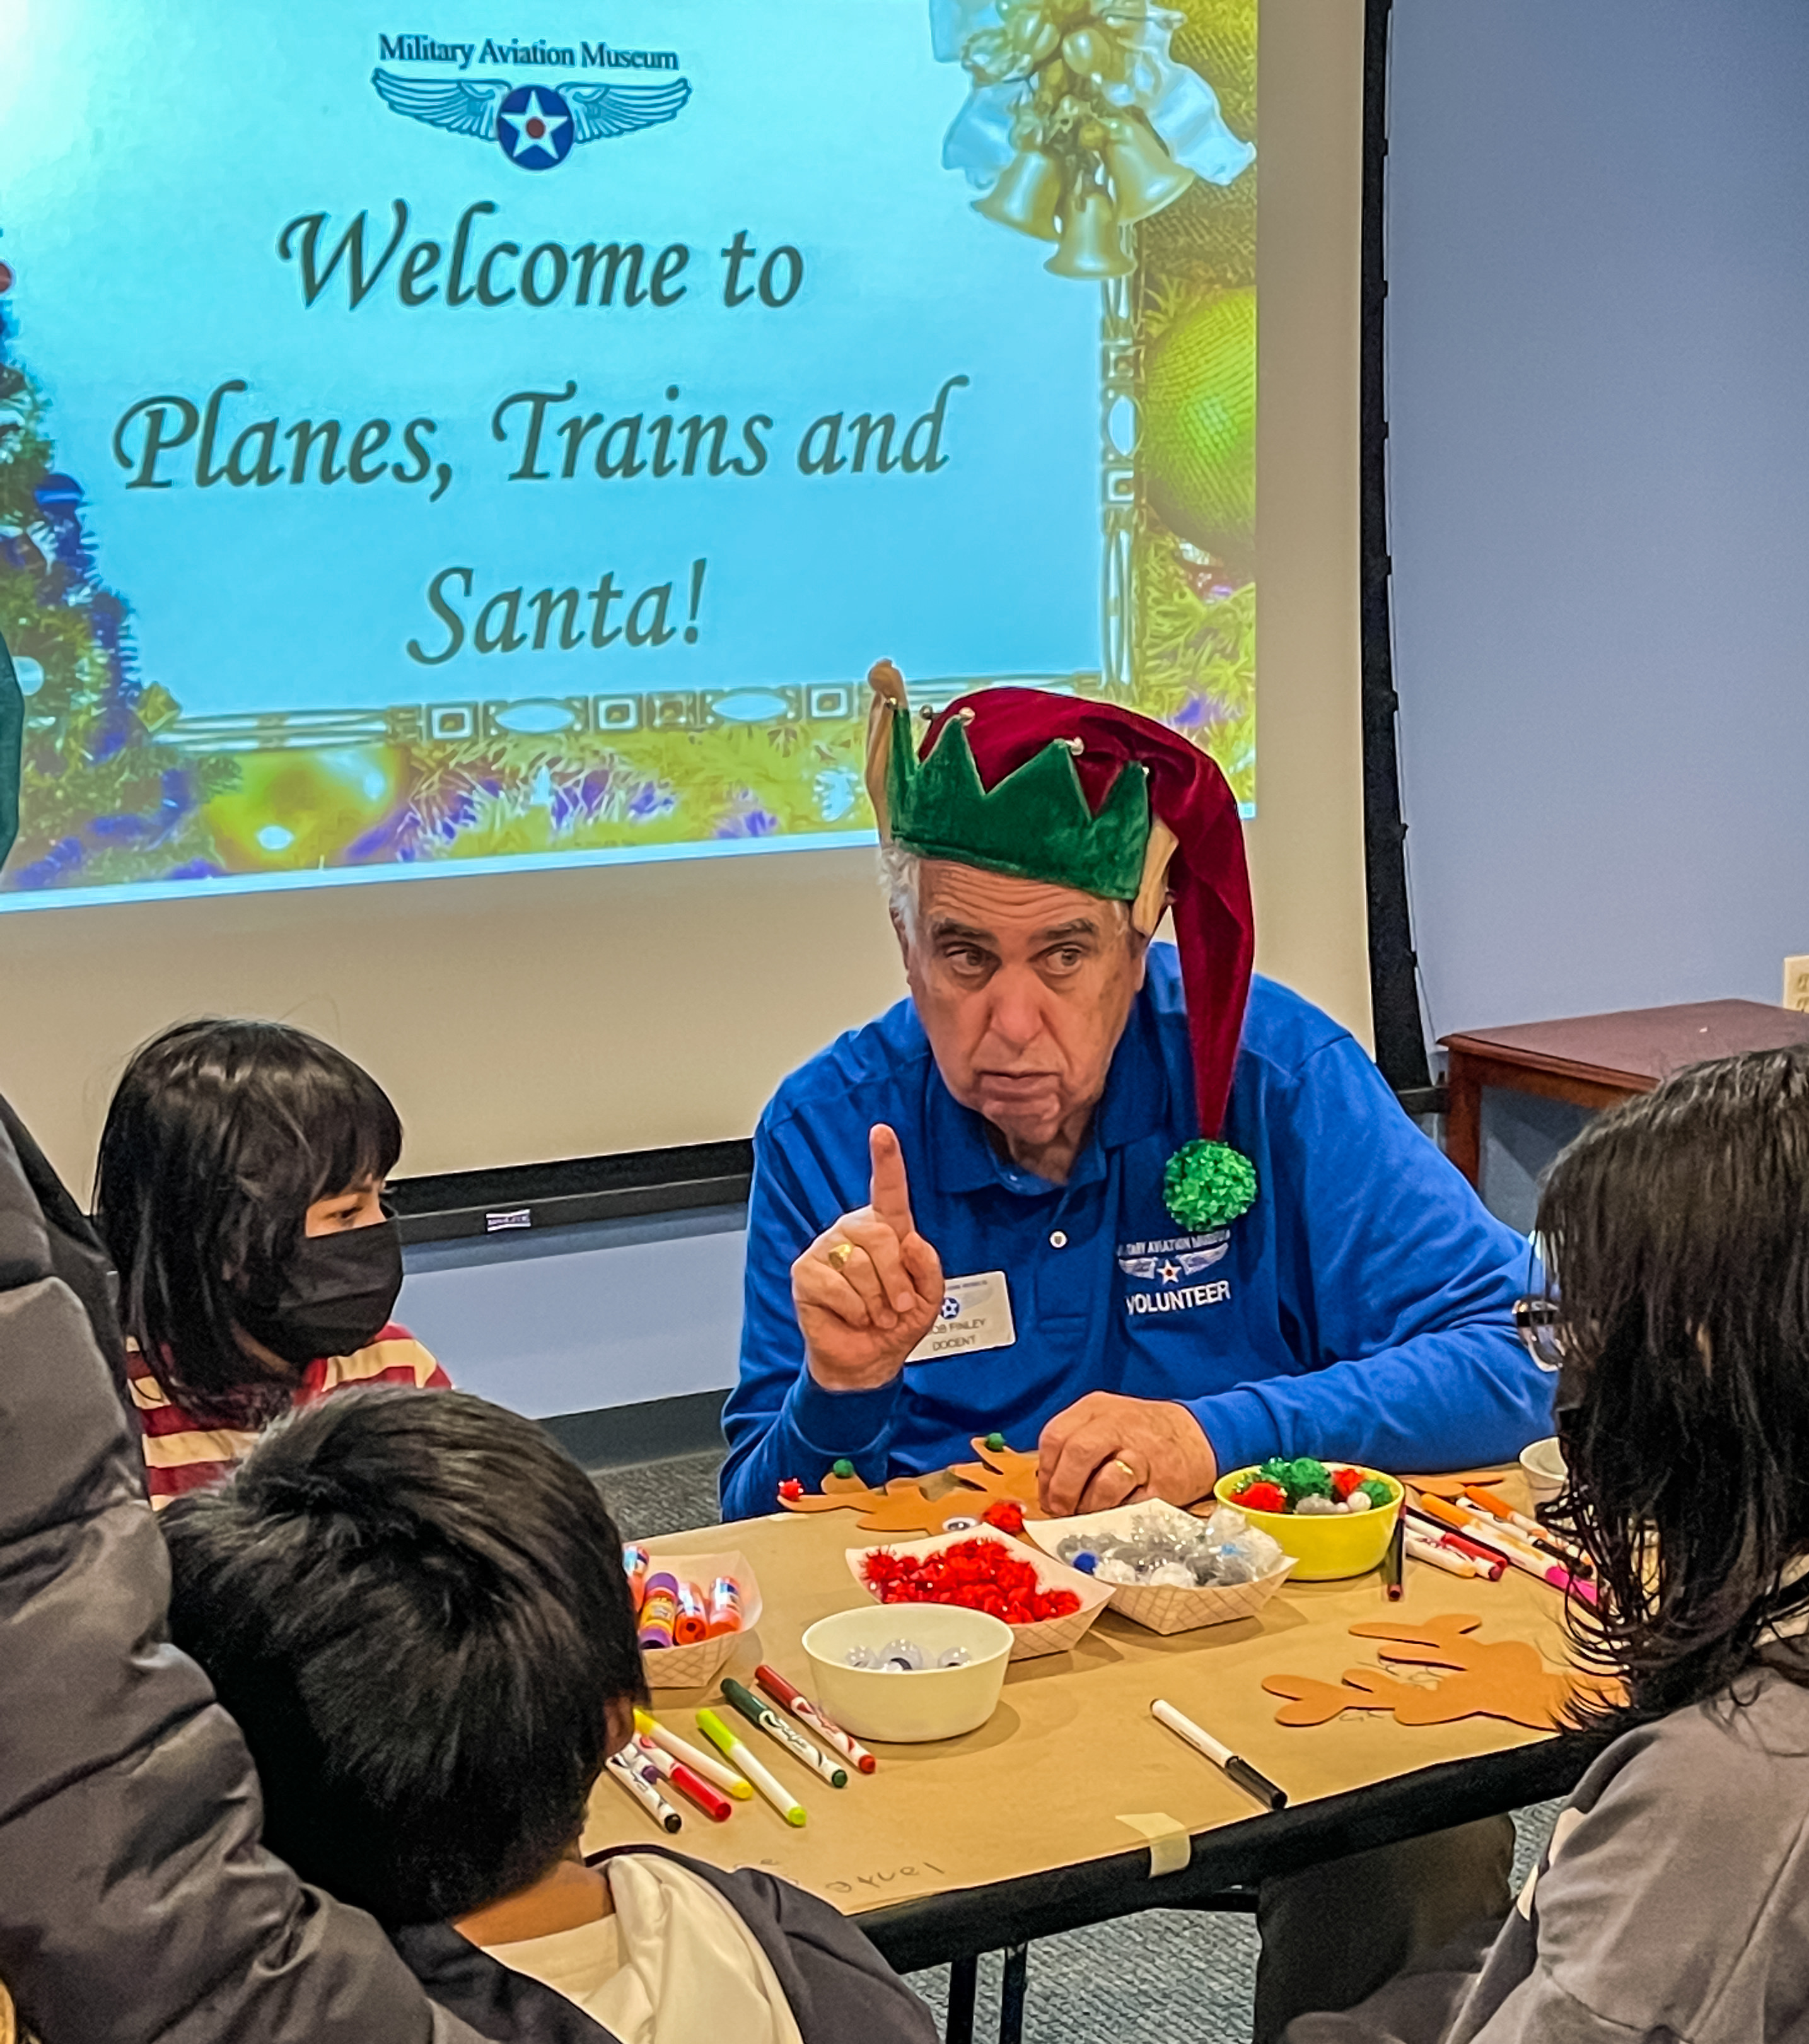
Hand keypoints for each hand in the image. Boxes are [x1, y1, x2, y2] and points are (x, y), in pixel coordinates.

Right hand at [791, 1126, 945, 1393]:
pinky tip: (853, 1316)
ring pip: (858, 1264)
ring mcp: (826, 1249)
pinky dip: (854, 1309)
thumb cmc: (896, 1322)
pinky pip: (836, 1285)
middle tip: (897, 1306)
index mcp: (886, 1229)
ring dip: (876, 1300)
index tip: (882, 1132)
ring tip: (875, 1314)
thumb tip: (910, 1241)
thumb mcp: (929, 1297)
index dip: (886, 1160)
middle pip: (880, 1235)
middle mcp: (853, 1231)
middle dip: (896, 1277)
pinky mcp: (805, 1273)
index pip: (888, 1190)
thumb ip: (928, 1267)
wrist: (868, 1361)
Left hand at [1036, 1393, 1217, 1515]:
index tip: (1048, 1493)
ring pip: (1102, 1482)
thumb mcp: (1105, 1422)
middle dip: (1062, 1490)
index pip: (1054, 1436)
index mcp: (1095, 1408)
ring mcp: (1142, 1452)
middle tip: (1062, 1511)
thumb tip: (1050, 1490)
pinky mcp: (1162, 1483)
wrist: (1199, 1435)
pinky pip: (1130, 1505)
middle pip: (1074, 1453)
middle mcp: (1116, 1425)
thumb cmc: (1143, 1434)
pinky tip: (1115, 1514)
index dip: (1046, 1471)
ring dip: (1088, 1507)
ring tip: (1089, 1514)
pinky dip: (1116, 1515)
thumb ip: (1075, 1447)